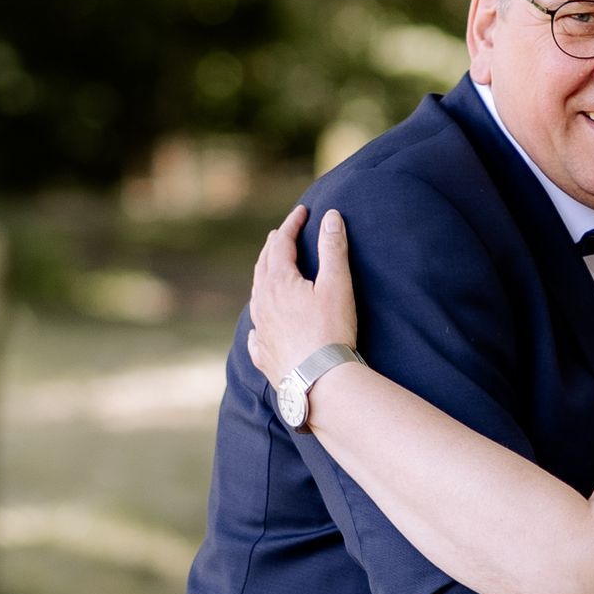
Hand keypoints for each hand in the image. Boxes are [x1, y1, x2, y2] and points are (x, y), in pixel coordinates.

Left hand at [246, 205, 358, 384]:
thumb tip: (331, 217)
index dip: (292, 224)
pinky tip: (258, 328)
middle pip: (263, 266)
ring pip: (256, 296)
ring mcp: (261, 330)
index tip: (302, 211)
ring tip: (269, 271)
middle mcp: (263, 303)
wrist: (319, 381)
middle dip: (273, 246)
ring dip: (263, 278)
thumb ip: (333, 248)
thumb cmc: (331, 331)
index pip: (281, 243)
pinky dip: (258, 322)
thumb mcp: (337, 285)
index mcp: (279, 282)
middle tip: (281, 234)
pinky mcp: (264, 355)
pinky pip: (256, 334)